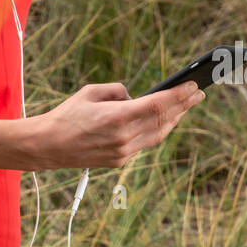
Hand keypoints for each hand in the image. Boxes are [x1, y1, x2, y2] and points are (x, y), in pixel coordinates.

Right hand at [31, 79, 203, 169]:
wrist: (48, 146)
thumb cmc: (67, 115)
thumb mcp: (91, 92)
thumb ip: (118, 91)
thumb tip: (135, 97)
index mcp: (118, 117)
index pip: (158, 105)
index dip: (179, 95)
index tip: (193, 86)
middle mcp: (124, 138)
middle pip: (163, 120)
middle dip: (184, 106)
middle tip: (198, 94)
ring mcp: (123, 152)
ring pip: (158, 135)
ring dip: (174, 120)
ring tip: (186, 106)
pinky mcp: (119, 160)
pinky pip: (145, 143)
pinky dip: (158, 130)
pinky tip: (164, 121)